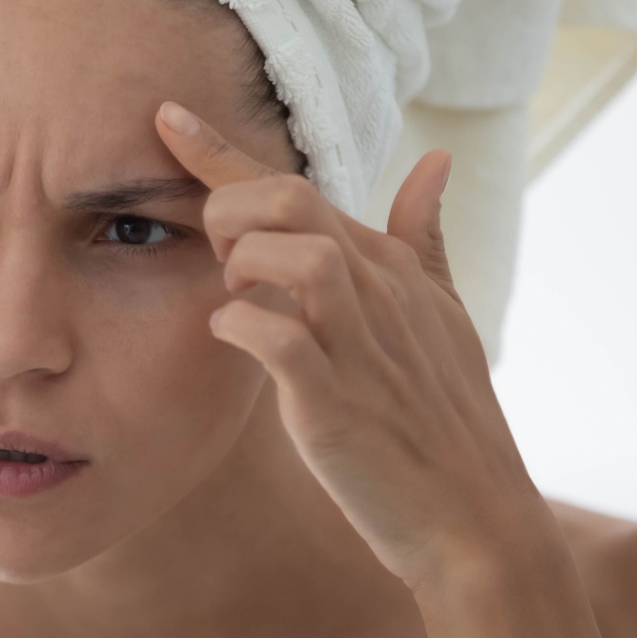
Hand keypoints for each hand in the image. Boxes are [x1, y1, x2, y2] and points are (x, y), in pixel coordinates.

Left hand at [155, 101, 559, 591]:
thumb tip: (437, 160)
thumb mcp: (446, 315)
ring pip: (294, 256)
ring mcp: (361, 346)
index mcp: (388, 264)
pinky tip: (228, 338)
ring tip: (233, 298)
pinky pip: (279, 341)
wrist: (474, 520)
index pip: (297, 187)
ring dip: (241, 266)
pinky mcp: (337, 404)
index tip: (162, 117)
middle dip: (228, 209)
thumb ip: (427, 237)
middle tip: (214, 256)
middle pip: (291, 199)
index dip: (219, 151)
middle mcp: (377, 291)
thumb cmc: (445, 419)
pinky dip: (240, 330)